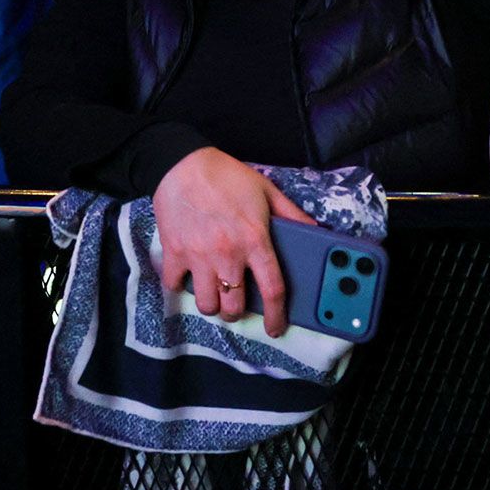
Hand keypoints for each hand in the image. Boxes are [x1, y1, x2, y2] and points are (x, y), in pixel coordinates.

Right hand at [153, 147, 315, 331]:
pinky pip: (175, 285)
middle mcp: (227, 254)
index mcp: (254, 240)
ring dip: (212, 304)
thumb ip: (292, 214)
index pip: (272, 290)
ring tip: (214, 293)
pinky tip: (188, 276)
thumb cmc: (225, 176)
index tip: (275, 328)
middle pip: (235, 305)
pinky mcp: (173, 252)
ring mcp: (198, 256)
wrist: (181, 162)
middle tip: (237, 302)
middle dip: (238, 312)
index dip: (276, 316)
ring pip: (206, 304)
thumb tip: (315, 231)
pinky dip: (180, 286)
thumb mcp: (266, 190)